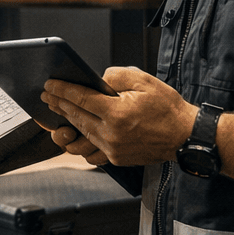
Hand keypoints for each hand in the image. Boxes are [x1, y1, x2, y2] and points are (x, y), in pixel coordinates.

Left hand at [41, 66, 197, 167]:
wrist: (185, 136)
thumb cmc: (168, 109)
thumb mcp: (143, 81)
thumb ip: (116, 76)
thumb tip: (98, 80)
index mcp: (116, 113)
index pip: (80, 99)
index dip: (62, 90)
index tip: (50, 85)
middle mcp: (111, 134)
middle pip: (76, 116)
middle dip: (59, 104)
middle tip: (48, 95)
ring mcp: (113, 149)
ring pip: (82, 133)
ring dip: (68, 121)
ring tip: (59, 110)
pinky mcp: (116, 158)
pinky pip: (92, 149)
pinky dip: (82, 139)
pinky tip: (76, 131)